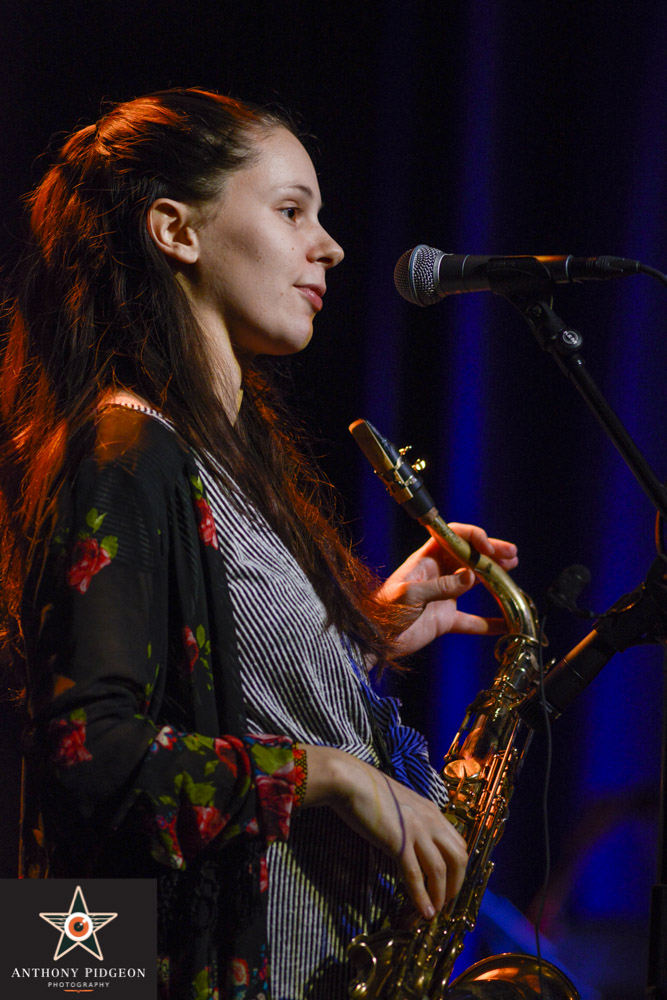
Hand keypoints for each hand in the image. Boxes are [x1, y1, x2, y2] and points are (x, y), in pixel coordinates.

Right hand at [301, 745, 467, 918]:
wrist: (349, 781)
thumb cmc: (369, 791)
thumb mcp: (401, 804)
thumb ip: (412, 820)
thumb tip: (413, 842)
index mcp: (432, 811)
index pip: (458, 843)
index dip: (458, 869)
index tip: (449, 885)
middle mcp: (430, 820)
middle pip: (458, 858)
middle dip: (455, 885)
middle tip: (443, 902)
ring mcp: (416, 830)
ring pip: (441, 871)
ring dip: (439, 896)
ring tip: (433, 913)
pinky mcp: (399, 842)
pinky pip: (415, 875)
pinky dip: (421, 897)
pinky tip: (422, 911)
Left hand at [379, 523, 518, 655]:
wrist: (373, 640)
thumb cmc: (383, 612)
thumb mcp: (410, 595)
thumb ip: (441, 586)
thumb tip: (472, 577)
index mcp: (426, 560)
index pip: (452, 537)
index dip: (472, 537)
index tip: (488, 547)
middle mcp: (437, 574)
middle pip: (469, 556)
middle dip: (491, 553)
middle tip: (511, 555)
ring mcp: (443, 596)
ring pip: (475, 582)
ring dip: (494, 577)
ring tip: (513, 572)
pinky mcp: (445, 619)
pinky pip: (472, 620)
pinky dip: (490, 623)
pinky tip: (506, 623)